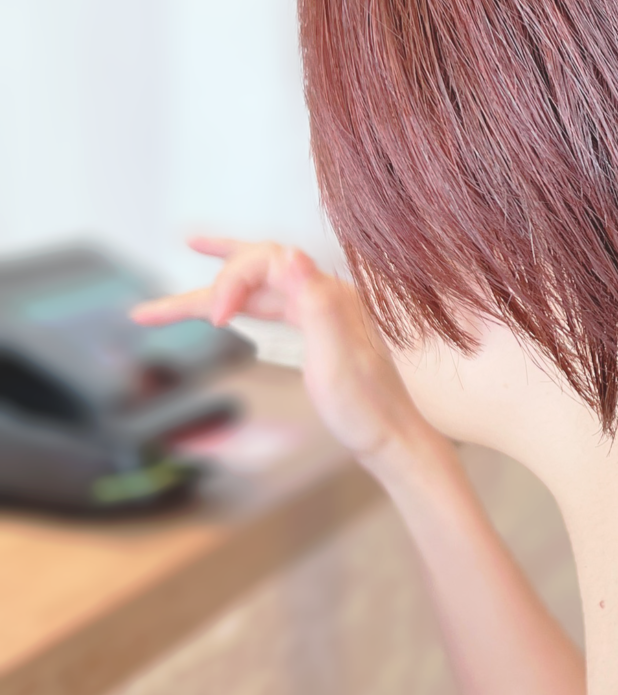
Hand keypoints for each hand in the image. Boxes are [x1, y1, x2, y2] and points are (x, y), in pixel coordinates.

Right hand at [131, 237, 445, 474]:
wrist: (390, 440)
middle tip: (151, 313)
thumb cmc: (366, 410)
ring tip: (162, 300)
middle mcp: (325, 296)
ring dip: (209, 293)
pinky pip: (269, 306)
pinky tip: (223, 309)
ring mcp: (321, 312)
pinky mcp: (317, 331)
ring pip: (255, 290)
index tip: (214, 322)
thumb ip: (316, 305)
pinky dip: (239, 304)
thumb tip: (292, 254)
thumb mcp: (336, 360)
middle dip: (204, 286)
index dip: (231, 282)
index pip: (267, 260)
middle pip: (254, 271)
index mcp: (330, 296)